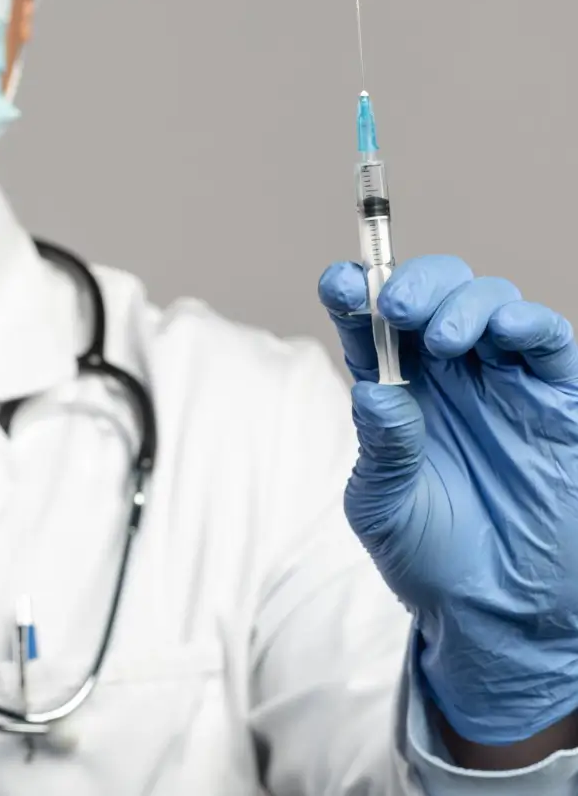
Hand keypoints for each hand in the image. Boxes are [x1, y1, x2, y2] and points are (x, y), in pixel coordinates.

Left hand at [318, 255, 577, 744]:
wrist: (494, 608)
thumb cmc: (427, 553)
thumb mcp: (383, 504)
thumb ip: (383, 446)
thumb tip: (376, 390)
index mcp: (393, 388)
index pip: (367, 322)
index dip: (352, 293)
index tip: (338, 285)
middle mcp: (445, 374)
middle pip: (431, 294)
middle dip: (414, 284)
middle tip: (396, 309)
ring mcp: (502, 381)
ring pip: (489, 302)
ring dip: (464, 302)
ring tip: (443, 339)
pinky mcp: (554, 400)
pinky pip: (549, 341)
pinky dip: (527, 322)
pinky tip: (503, 331)